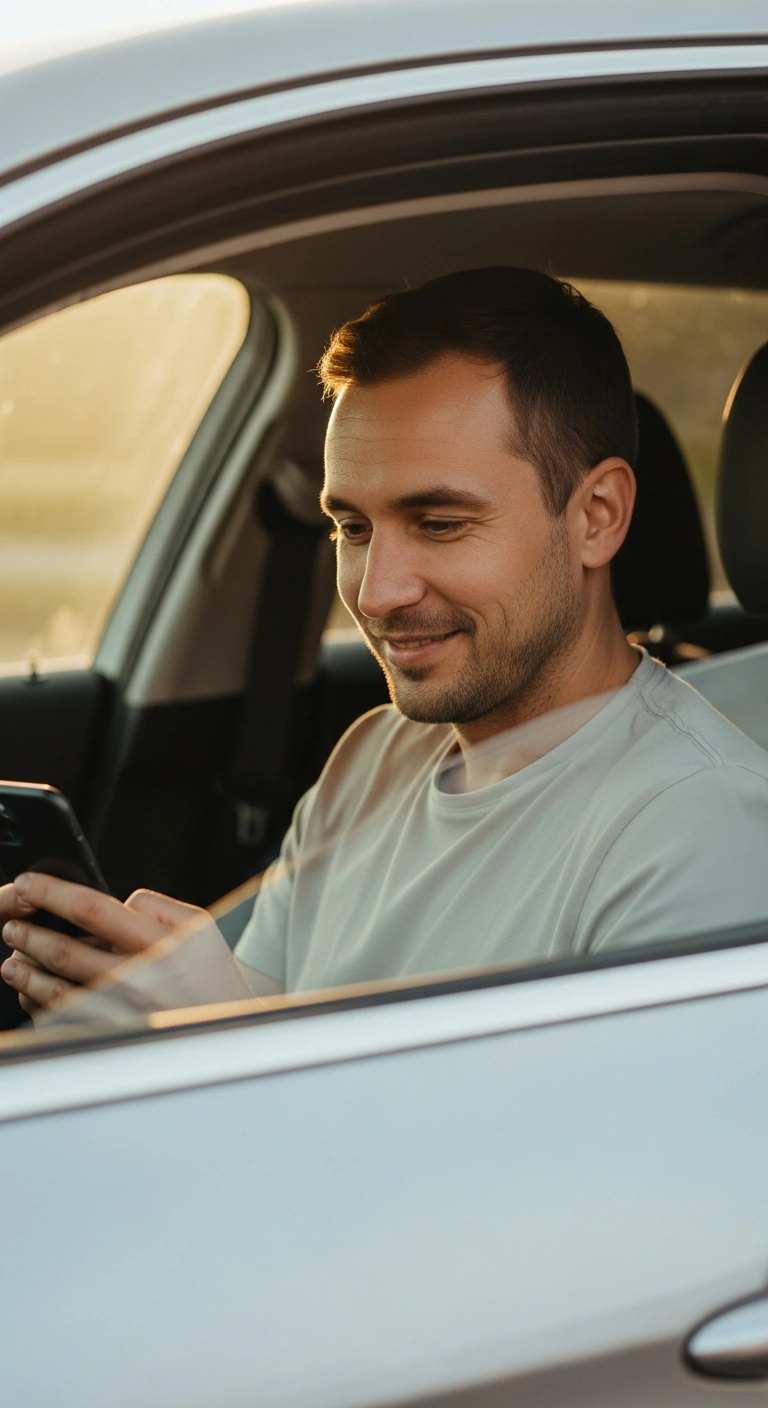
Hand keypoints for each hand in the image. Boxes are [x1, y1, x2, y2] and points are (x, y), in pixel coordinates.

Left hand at [0, 873, 210, 1016]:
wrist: (232, 1029)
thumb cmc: (214, 977)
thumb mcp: (199, 925)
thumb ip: (155, 906)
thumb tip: (115, 903)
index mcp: (159, 944)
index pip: (92, 909)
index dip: (53, 893)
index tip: (29, 885)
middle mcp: (139, 979)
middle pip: (65, 951)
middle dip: (29, 934)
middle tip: (13, 925)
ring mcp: (124, 1013)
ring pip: (58, 991)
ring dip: (27, 974)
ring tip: (13, 960)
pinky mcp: (115, 1037)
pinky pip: (66, 1022)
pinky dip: (42, 1006)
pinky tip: (33, 996)